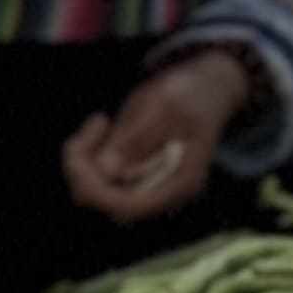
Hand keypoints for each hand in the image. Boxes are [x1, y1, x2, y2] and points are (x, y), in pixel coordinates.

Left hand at [63, 46, 251, 225]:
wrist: (208, 87)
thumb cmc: (191, 93)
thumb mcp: (165, 105)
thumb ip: (137, 138)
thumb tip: (106, 171)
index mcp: (182, 182)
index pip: (129, 206)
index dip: (96, 187)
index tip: (84, 149)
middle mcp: (165, 193)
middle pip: (105, 201)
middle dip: (84, 167)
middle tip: (97, 122)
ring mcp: (149, 186)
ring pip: (94, 190)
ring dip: (83, 158)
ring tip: (100, 122)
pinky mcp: (135, 175)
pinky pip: (97, 177)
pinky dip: (87, 154)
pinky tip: (101, 125)